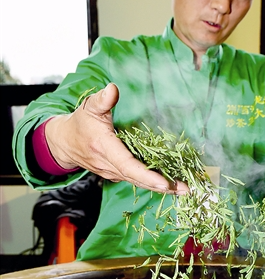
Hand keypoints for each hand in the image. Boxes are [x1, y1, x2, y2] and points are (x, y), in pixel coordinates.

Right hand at [45, 83, 188, 194]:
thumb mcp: (89, 108)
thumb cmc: (80, 123)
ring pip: (139, 182)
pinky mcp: (117, 174)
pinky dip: (154, 184)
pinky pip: (137, 180)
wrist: (65, 143)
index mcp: (105, 149)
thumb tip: (113, 89)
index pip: (128, 166)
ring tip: (184, 189)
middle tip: (187, 189)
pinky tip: (171, 184)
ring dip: (162, 187)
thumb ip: (102, 100)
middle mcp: (110, 166)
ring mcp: (113, 173)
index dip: (148, 176)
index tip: (165, 183)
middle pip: (139, 179)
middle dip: (163, 186)